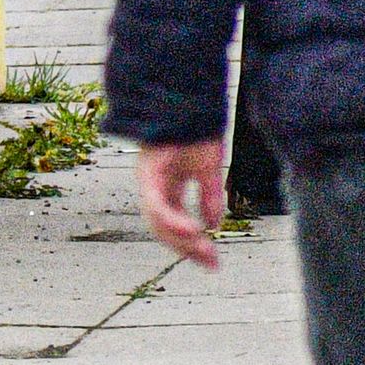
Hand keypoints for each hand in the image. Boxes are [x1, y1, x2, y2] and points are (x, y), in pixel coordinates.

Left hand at [139, 139, 227, 270]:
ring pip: (159, 223)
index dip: (193, 244)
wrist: (187, 101)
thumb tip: (214, 225)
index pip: (175, 224)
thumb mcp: (209, 169)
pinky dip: (175, 220)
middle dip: (188, 249)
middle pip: (165, 229)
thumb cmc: (196, 130)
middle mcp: (154, 188)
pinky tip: (195, 229)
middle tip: (212, 263)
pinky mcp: (150, 174)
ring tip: (204, 250)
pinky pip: (160, 205)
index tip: (214, 260)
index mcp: (166, 187)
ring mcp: (149, 182)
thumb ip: (210, 197)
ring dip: (182, 240)